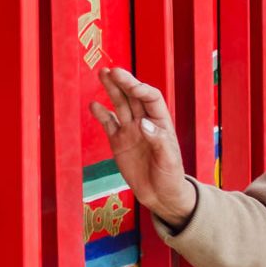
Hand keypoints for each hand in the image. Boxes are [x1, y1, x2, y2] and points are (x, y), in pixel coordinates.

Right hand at [91, 67, 196, 227]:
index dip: (141, 89)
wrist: (160, 196)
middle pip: (133, 96)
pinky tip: (94, 105)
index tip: (131, 86)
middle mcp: (144, 122)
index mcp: (161, 122)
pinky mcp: (118, 142)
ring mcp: (130, 131)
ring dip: (112, 90)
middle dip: (124, 82)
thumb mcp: (169, 161)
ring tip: (102, 74)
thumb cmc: (171, 177)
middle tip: (112, 70)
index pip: (151, 98)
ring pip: (120, 105)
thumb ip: (158, 141)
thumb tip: (144, 123)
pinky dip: (101, 114)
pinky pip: (108, 124)